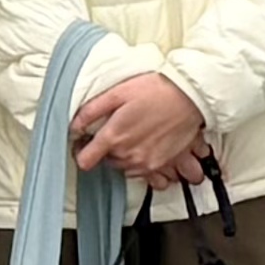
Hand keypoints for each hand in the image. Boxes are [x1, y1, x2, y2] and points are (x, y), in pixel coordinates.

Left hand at [69, 70, 212, 183]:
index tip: (85, 143)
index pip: (85, 161)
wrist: (191, 97)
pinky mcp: (162, 165)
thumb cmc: (157, 90)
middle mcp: (128, 155)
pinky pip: (144, 175)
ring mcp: (146, 163)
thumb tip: (74, 125)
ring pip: (124, 168)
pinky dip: (142, 165)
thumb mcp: (118, 92)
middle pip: (106, 163)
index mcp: (114, 137)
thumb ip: (91, 111)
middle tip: (117, 130)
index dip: (81, 151)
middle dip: (107, 149)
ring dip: (124, 156)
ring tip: (135, 136)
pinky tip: (146, 150)